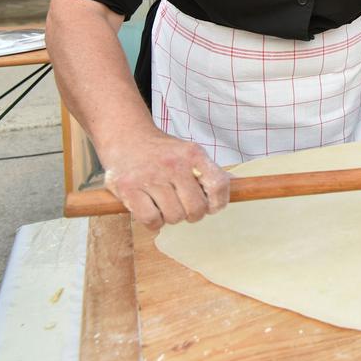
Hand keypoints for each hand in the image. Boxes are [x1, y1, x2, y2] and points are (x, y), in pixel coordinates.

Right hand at [101, 125, 230, 228]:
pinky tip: (152, 211)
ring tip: (165, 205)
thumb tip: (234, 193)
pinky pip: (151, 220)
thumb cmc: (161, 152)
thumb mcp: (188, 152)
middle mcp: (173, 163)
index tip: (212, 206)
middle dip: (193, 214)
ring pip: (174, 217)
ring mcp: (150, 176)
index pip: (218, 184)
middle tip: (184, 207)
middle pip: (196, 208)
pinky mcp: (129, 188)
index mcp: (192, 153)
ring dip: (171, 218)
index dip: (219, 202)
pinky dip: (154, 223)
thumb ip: (207, 172)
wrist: (126, 138)